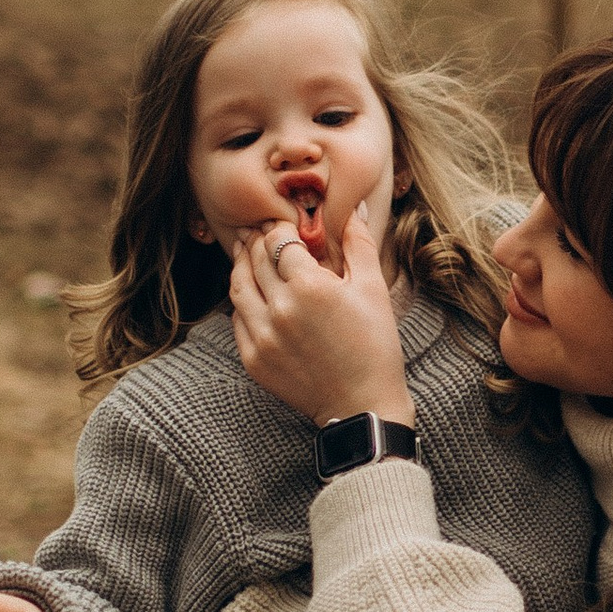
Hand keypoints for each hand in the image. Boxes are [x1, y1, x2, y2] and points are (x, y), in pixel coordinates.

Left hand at [226, 200, 412, 428]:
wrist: (362, 404)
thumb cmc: (375, 345)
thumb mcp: (373, 289)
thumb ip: (359, 243)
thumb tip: (356, 206)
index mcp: (310, 286)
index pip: (280, 240)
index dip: (279, 227)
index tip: (283, 223)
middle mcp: (280, 309)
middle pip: (256, 259)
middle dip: (257, 240)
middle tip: (258, 230)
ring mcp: (262, 336)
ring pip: (238, 287)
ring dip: (241, 265)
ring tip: (247, 253)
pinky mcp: (253, 359)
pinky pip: (237, 319)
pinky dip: (242, 301)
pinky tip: (250, 292)